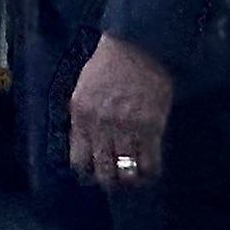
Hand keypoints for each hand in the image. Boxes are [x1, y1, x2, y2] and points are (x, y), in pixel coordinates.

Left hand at [66, 35, 173, 191]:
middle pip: (103, 171)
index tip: (94, 176)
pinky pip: (150, 162)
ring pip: (127, 172)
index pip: (79, 160)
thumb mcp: (83, 90)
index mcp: (81, 116)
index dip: (87, 174)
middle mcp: (101, 126)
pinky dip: (150, 173)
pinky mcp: (151, 127)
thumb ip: (82, 118)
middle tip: (117, 183)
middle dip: (110, 183)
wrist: (136, 46)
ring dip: (131, 181)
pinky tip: (150, 173)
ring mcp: (127, 128)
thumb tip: (84, 145)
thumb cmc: (107, 65)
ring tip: (134, 181)